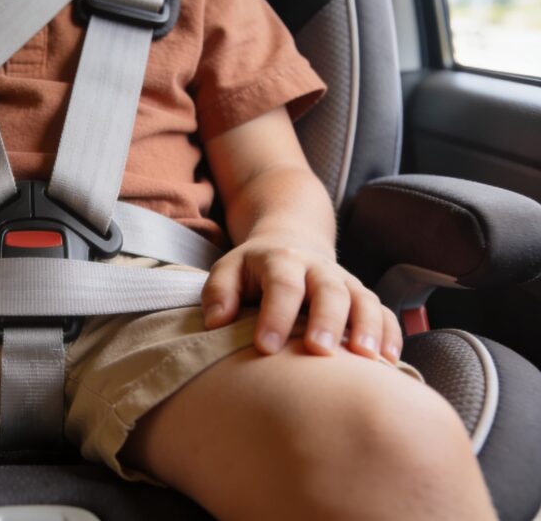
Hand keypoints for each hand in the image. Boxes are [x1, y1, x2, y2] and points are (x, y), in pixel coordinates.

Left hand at [200, 235, 402, 362]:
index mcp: (282, 260)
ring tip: (367, 359)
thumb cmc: (252, 270)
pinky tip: (389, 361)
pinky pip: (383, 312)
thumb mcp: (228, 270)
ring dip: (368, 328)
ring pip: (363, 300)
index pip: (282, 285)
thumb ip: (218, 293)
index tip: (266, 347)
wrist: (290, 244)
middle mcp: (318, 268)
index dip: (275, 315)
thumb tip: (216, 322)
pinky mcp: (362, 297)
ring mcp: (345, 282)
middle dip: (326, 320)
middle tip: (320, 351)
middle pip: (329, 290)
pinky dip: (390, 334)